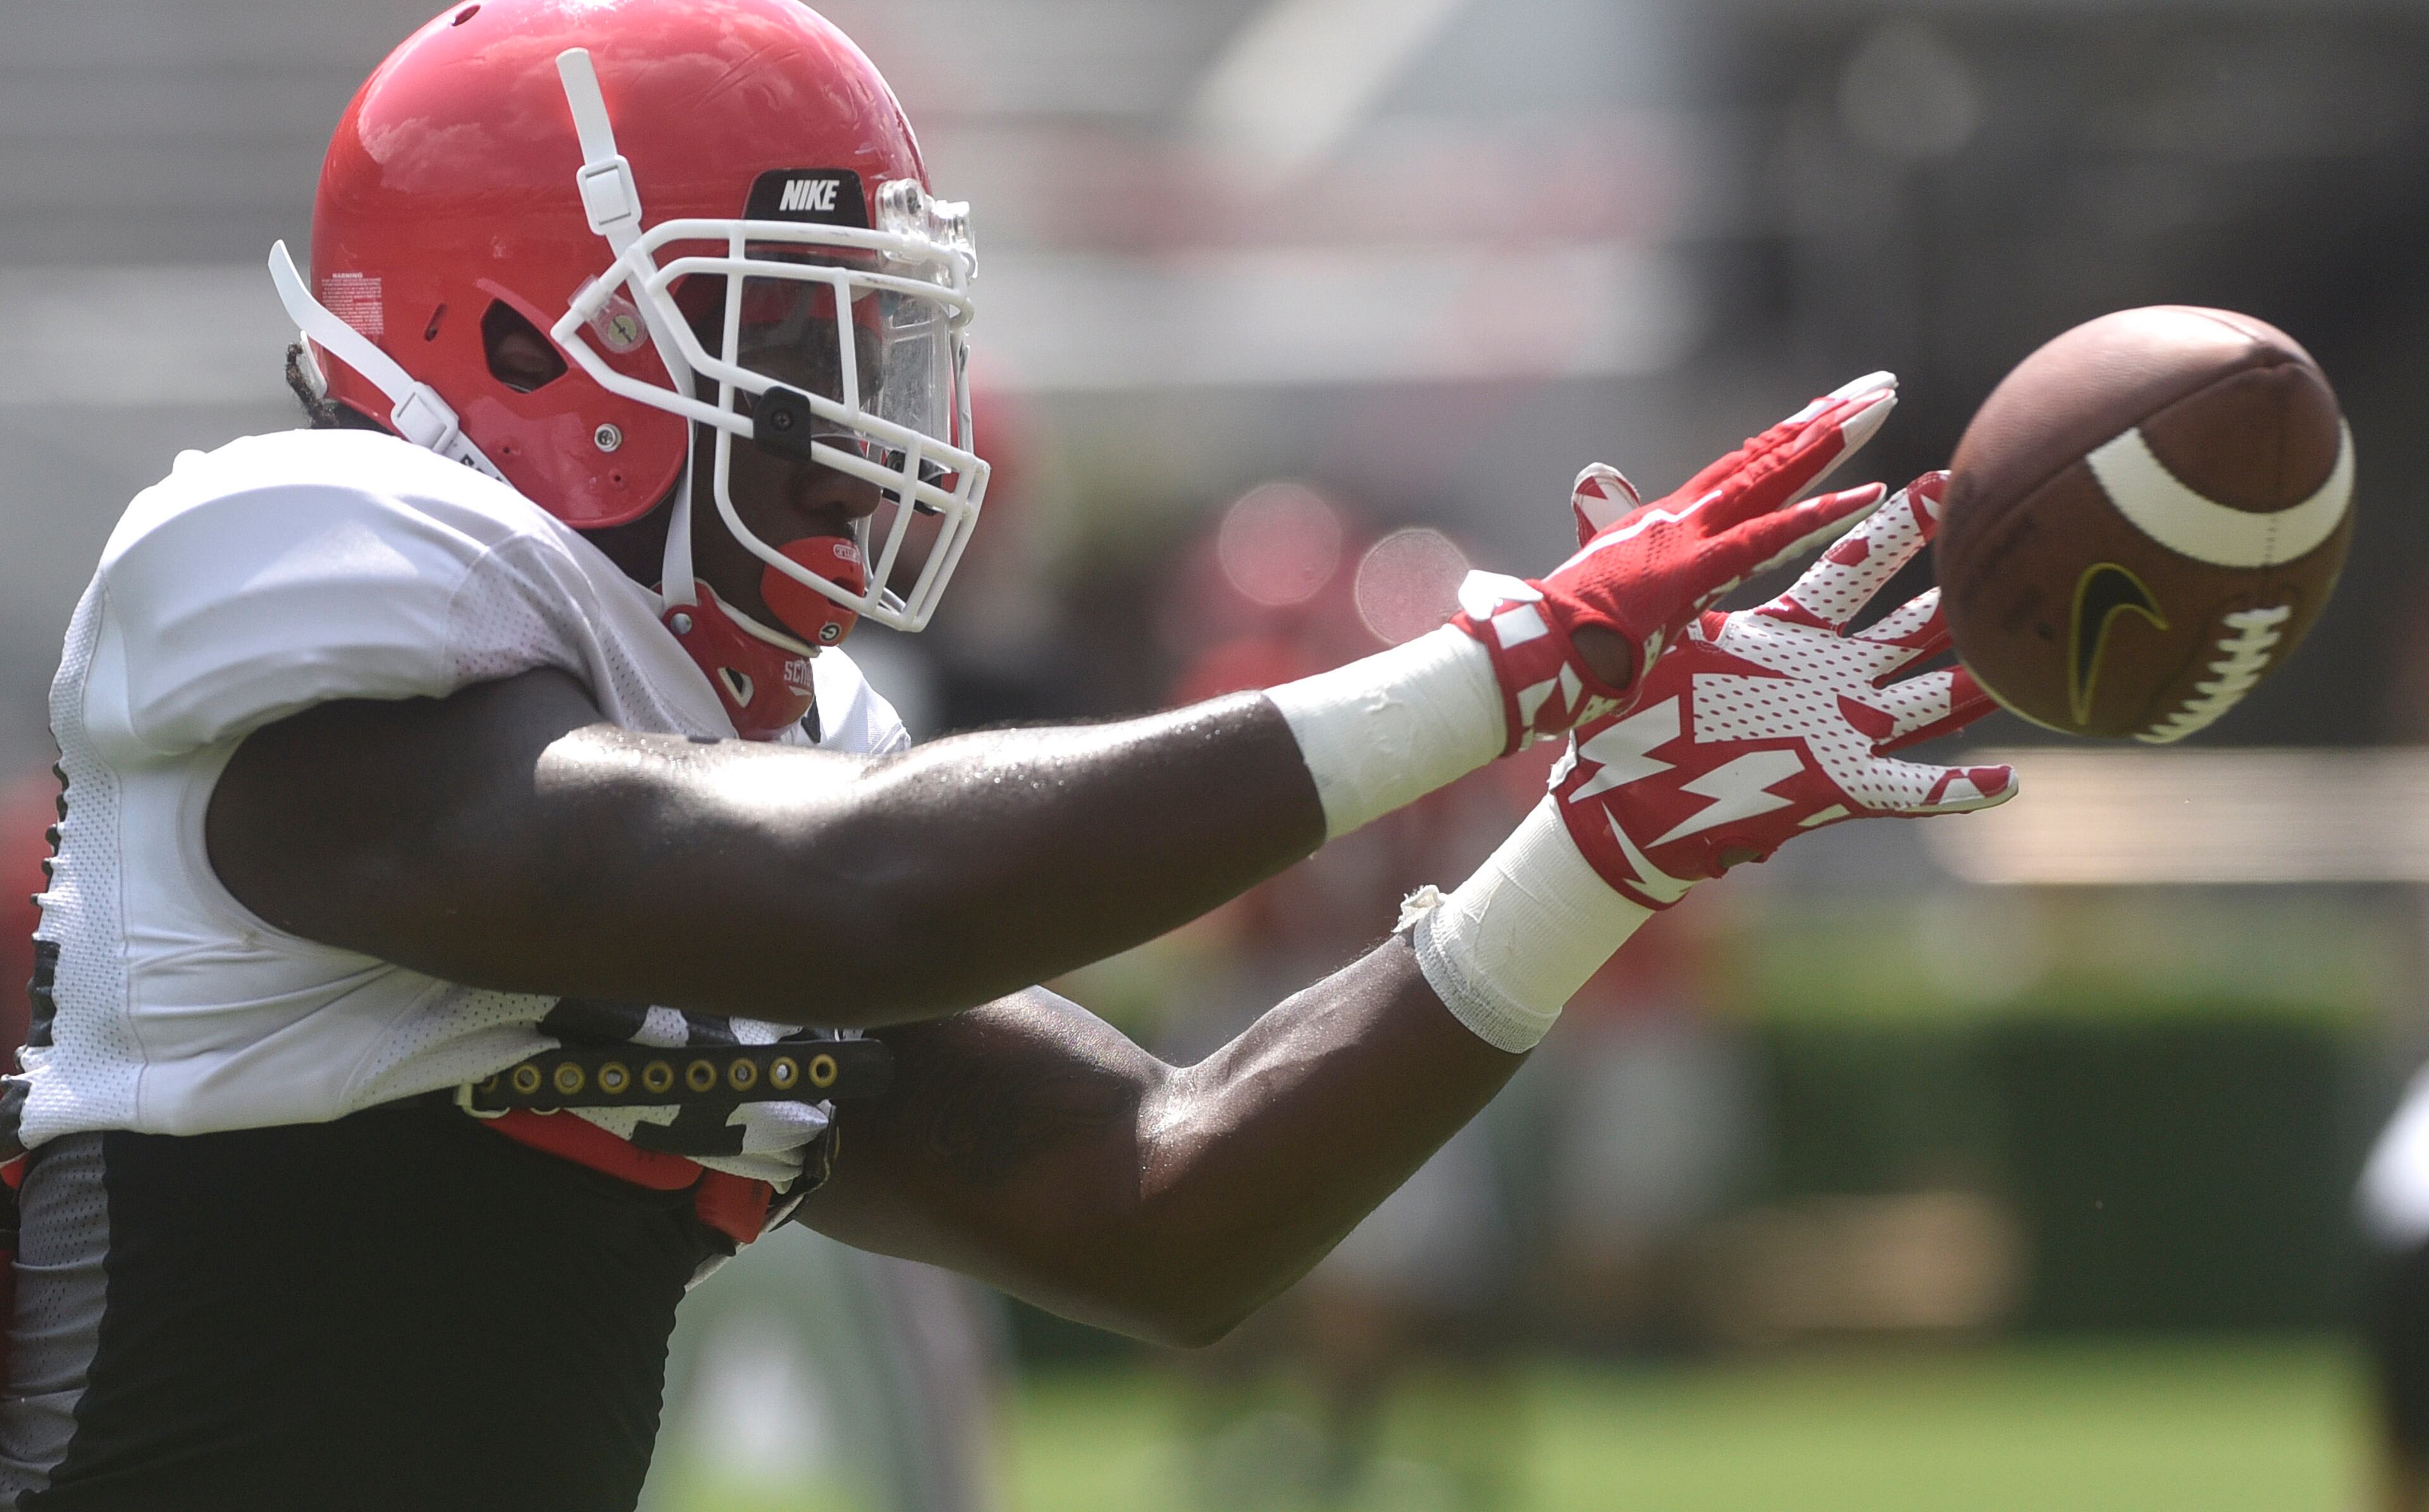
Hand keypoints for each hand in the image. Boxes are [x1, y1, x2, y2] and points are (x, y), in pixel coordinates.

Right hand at [1451, 373, 1900, 753]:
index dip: (1788, 441)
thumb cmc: (1558, 647)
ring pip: (1771, 476)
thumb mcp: (1610, 606)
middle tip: (1878, 384)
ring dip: (1831, 438)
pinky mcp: (1689, 570)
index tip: (1830, 412)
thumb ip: (1633, 581)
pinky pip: (1768, 538)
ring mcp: (1683, 537)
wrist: (1520, 659)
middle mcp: (1677, 517)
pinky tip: (1866, 493)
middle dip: (1823, 419)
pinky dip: (1819, 516)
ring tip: (1882, 401)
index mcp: (1662, 526)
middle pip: (1765, 457)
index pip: (1739, 471)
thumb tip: (1629, 571)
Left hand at [1551, 471, 2015, 908]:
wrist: (1622, 797)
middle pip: (1903, 620)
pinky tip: (2006, 784)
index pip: (1848, 569)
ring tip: (2036, 649)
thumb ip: (1632, 550)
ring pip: (1925, 696)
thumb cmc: (1634, 715)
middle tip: (2002, 534)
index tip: (1935, 479)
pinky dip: (1954, 790)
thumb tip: (1593, 473)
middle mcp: (1825, 676)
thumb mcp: (1642, 626)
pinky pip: (1905, 790)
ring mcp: (1839, 731)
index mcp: (1785, 635)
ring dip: (1976, 675)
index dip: (1889, 529)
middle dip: (1949, 580)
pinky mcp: (1835, 787)